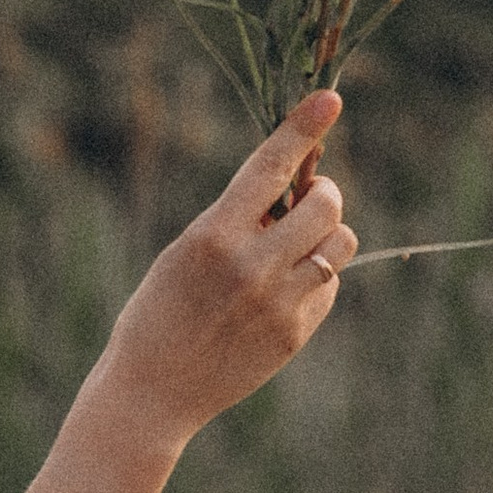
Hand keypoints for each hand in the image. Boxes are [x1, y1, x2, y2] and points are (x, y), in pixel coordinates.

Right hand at [102, 90, 357, 447]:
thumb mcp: (184, 254)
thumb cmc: (159, 314)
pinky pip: (329, 285)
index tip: (329, 99)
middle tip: (305, 202)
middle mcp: (250, 265)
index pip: (269, 167)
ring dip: (327, 235)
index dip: (302, 128)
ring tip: (296, 249)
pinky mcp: (293, 333)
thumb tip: (297, 188)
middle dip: (322, 195)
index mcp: (212, 235)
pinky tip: (283, 294)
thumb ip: (237, 222)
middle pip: (324, 203)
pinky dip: (317, 278)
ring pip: (340, 243)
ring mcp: (277, 302)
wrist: (152, 393)